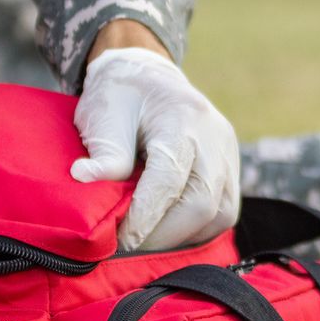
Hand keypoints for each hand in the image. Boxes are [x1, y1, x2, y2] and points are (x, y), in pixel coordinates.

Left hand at [70, 45, 239, 250]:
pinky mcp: (231, 169)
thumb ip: (105, 152)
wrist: (148, 76)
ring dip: (180, 236)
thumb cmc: (121, 95)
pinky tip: (166, 227)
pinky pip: (223, 212)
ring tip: (146, 236)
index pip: (170, 179)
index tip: (120, 239)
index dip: (146, 216)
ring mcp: (229, 154)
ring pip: (219, 214)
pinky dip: (195, 229)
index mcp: (182, 118)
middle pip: (202, 204)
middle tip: (127, 243)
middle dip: (162, 234)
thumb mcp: (104, 113)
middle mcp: (215, 137)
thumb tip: (88, 181)